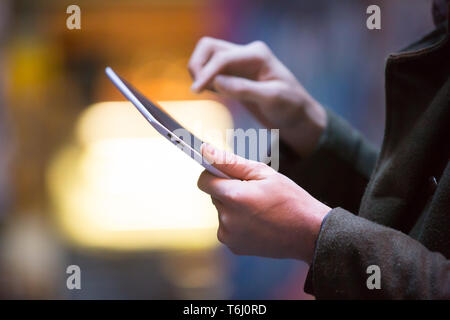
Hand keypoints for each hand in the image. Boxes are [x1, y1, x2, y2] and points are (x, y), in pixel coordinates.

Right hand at [188, 37, 326, 157]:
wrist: (297, 117)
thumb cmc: (291, 106)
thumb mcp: (272, 98)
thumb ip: (243, 89)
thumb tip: (217, 82)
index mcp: (257, 55)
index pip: (222, 58)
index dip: (206, 73)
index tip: (196, 90)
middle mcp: (246, 54)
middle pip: (209, 48)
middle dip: (198, 65)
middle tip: (198, 88)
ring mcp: (239, 63)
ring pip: (207, 57)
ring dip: (200, 71)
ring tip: (208, 92)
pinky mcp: (234, 75)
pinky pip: (211, 70)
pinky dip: (206, 80)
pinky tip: (216, 93)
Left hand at [197, 143, 330, 263]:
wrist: (309, 234)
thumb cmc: (290, 200)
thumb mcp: (263, 173)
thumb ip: (231, 162)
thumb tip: (205, 150)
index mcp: (234, 197)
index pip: (204, 181)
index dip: (214, 174)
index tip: (228, 174)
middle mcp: (227, 219)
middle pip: (215, 196)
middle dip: (229, 191)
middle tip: (254, 193)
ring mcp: (229, 235)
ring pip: (222, 211)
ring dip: (233, 207)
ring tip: (260, 209)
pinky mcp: (234, 246)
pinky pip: (228, 227)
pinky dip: (238, 223)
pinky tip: (259, 223)